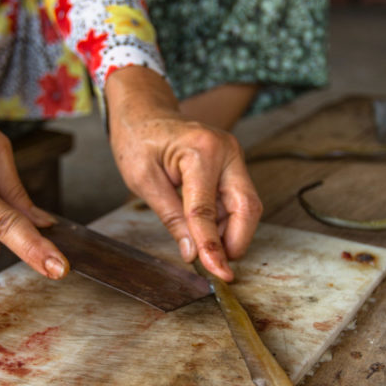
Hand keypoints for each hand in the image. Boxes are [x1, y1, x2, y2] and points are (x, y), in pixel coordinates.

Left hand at [105, 67, 262, 280]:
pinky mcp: (232, 164)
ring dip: (230, 232)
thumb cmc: (138, 138)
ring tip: (204, 248)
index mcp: (201, 150)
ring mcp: (233, 156)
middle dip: (236, 241)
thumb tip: (192, 253)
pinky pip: (236, 199)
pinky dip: (225, 220)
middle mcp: (227, 150)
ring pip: (245, 206)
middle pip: (246, 207)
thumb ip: (171, 218)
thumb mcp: (144, 181)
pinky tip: (206, 231)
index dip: (212, 246)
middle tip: (218, 266)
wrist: (143, 112)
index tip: (218, 272)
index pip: (207, 209)